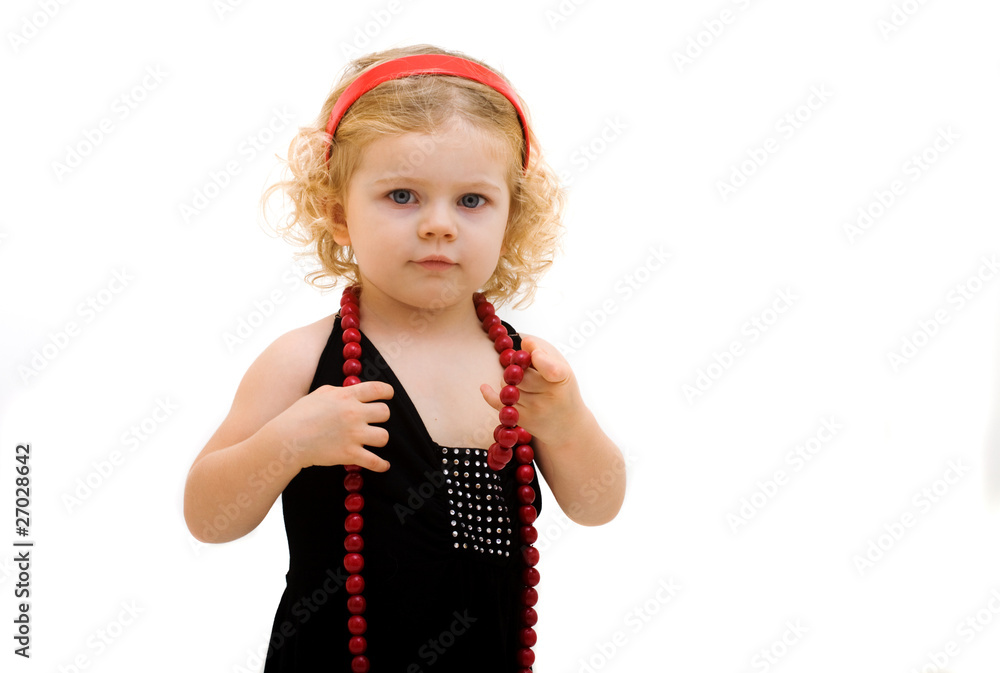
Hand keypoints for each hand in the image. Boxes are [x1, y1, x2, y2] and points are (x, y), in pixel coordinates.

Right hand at [267, 381, 393, 471]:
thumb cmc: (299, 414)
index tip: (389, 395)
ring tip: (373, 441)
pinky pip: (375, 461)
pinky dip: (382, 465)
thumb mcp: (320, 394)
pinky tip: (384, 465)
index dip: (388, 392)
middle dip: (381, 417)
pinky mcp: (349, 454)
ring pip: (384, 437)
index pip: (377, 389)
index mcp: (346, 396)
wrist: (287, 439)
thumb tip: (353, 391)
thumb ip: (340, 392)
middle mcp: (353, 413)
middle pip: (385, 413)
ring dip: (379, 439)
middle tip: (373, 421)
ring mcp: (353, 435)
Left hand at [479, 334, 584, 444]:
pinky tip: (484, 387)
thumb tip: (524, 342)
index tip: (532, 351)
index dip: (536, 355)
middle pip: (520, 373)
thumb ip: (544, 353)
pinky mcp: (522, 419)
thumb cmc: (564, 391)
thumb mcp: (563, 369)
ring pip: (506, 386)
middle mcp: (549, 396)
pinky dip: (489, 394)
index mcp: (562, 378)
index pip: (548, 366)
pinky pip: (498, 403)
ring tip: (522, 384)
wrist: (568, 426)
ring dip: (509, 381)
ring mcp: (534, 409)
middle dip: (517, 368)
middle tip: (525, 369)